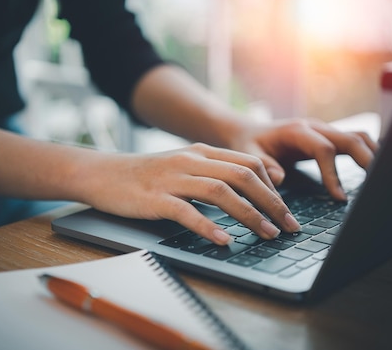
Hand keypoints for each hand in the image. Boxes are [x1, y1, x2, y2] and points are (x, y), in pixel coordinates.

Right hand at [77, 143, 301, 245]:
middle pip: (242, 175)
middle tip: (289, 227)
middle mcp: (191, 160)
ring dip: (249, 215)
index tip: (285, 211)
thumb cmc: (145, 176)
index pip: (249, 163)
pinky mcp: (155, 197)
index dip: (273, 187)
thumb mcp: (182, 166)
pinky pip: (187, 211)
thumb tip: (246, 196)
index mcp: (202, 152)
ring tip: (267, 234)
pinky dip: (209, 226)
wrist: (102, 174)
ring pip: (221, 191)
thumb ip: (211, 174)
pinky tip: (224, 240)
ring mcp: (172, 177)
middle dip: (272, 202)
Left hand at [225, 118, 378, 199]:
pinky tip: (377, 172)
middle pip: (350, 139)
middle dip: (367, 161)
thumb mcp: (248, 155)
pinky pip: (355, 141)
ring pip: (359, 137)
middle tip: (378, 187)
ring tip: (383, 181)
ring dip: (373, 155)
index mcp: (296, 131)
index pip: (324, 149)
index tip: (339, 198)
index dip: (333, 173)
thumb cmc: (248, 145)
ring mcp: (324, 131)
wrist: (248, 132)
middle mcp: (315, 128)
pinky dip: (369, 153)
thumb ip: (262, 166)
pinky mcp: (329, 138)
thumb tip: (279, 178)